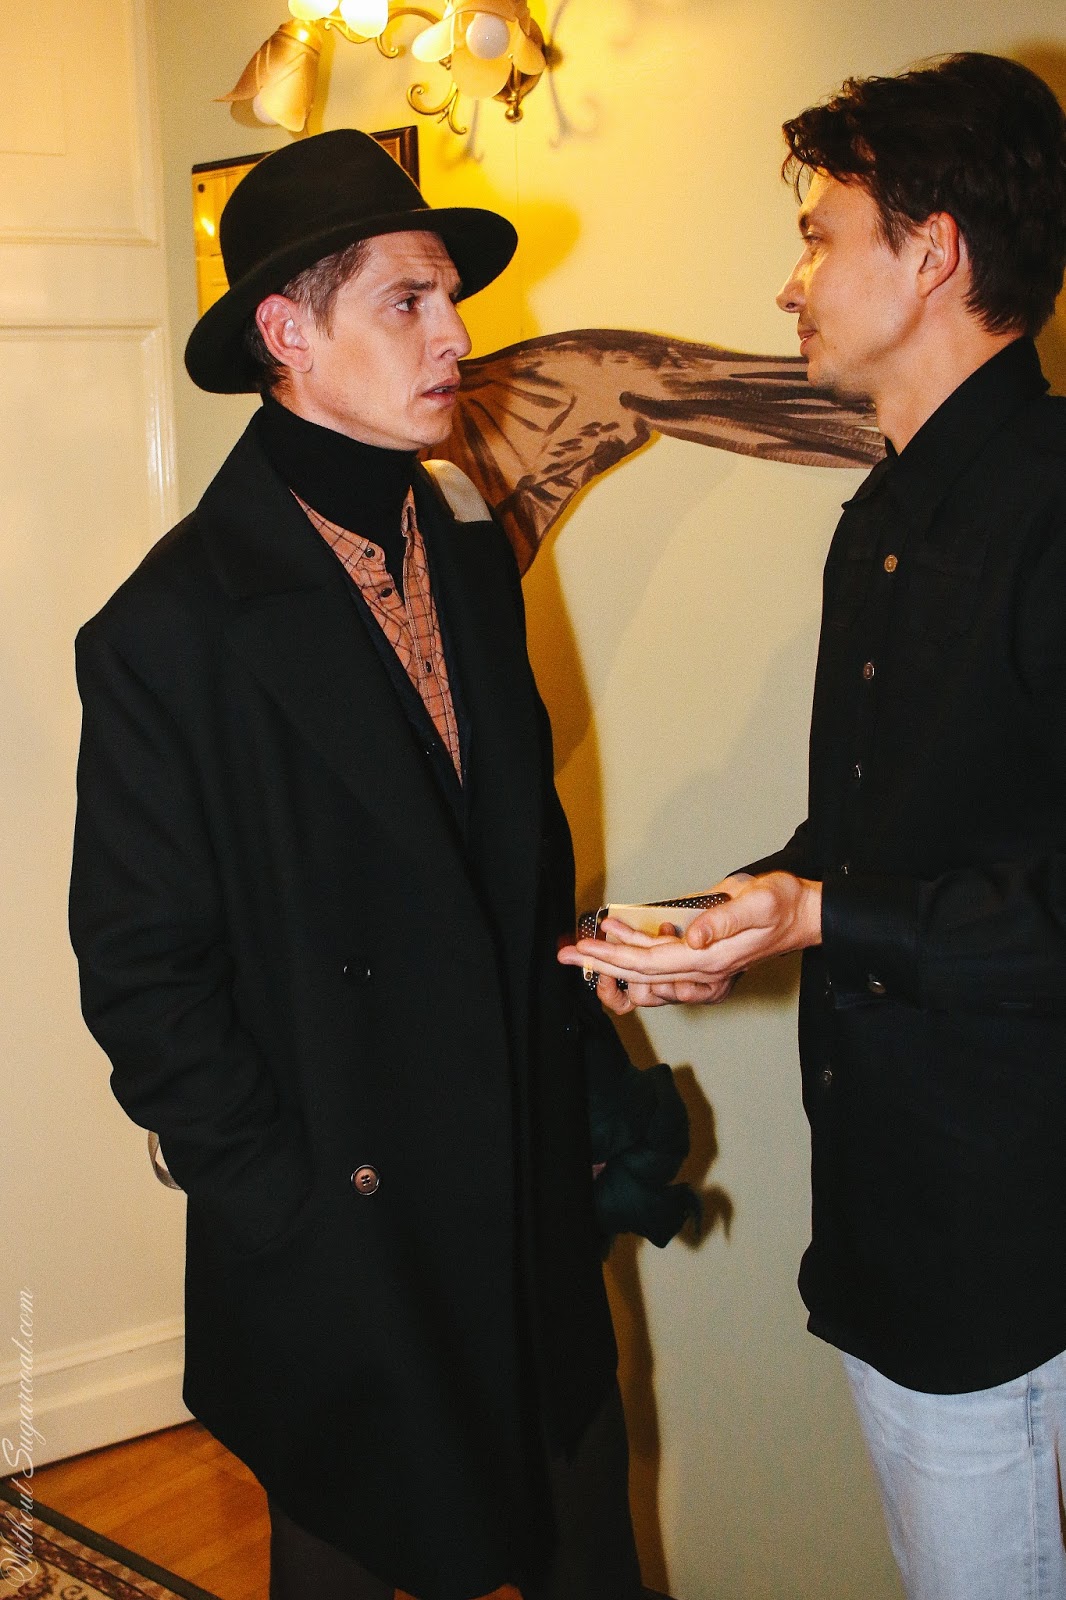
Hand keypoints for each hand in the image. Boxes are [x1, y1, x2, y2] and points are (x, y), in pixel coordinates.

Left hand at [558, 872, 821, 1006]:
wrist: (806, 915)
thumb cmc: (784, 906)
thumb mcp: (758, 904)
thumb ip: (723, 920)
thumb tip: (690, 936)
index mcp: (711, 959)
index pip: (649, 963)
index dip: (613, 957)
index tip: (583, 950)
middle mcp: (703, 970)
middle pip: (640, 973)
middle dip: (601, 963)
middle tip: (565, 955)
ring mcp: (703, 968)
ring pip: (648, 969)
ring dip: (617, 954)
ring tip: (589, 937)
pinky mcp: (704, 959)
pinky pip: (663, 961)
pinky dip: (637, 948)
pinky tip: (623, 929)